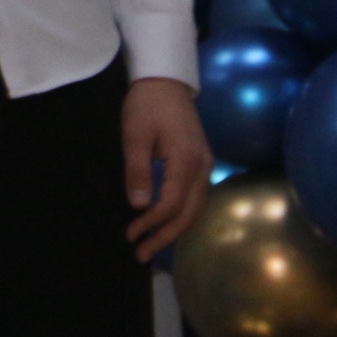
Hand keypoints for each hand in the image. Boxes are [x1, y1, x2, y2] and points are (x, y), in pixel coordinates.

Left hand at [123, 76, 214, 261]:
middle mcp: (203, 168)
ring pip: (195, 209)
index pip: (171, 204)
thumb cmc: (146, 106)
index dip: (152, 223)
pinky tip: (165, 224)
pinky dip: (181, 215)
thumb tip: (139, 205)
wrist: (166, 82)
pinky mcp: (201, 164)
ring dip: (174, 229)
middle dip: (165, 236)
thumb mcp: (135, 135)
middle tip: (140, 254)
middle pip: (189, 214)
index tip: (131, 236)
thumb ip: (137, 171)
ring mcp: (205, 167)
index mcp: (187, 161)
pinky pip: (195, 198)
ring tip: (150, 245)